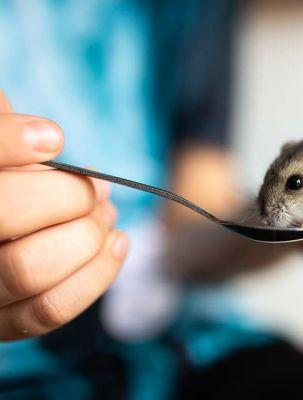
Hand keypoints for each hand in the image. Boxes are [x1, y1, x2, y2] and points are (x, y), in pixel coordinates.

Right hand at [0, 90, 128, 340]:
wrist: (2, 227)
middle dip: (68, 196)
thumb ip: (6, 135)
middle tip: (96, 185)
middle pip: (4, 214)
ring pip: (29, 270)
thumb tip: (48, 139)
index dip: (10, 142)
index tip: (53, 138)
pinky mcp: (1, 324)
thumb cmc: (6, 180)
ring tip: (106, 213)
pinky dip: (96, 273)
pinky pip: (50, 309)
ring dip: (87, 235)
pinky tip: (118, 242)